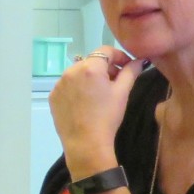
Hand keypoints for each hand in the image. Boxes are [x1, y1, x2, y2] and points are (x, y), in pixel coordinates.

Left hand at [48, 48, 143, 175]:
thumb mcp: (122, 93)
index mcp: (90, 67)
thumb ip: (131, 72)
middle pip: (91, 61)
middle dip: (105, 68)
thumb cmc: (107, 117)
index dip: (119, 56)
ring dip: (90, 78)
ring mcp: (59, 83)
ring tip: (99, 94)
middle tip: (115, 83)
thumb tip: (140, 60)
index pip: (105, 50)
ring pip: (78, 73)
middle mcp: (71, 70)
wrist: (86, 143)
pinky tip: (85, 103)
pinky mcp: (53, 96)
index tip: (127, 67)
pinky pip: (67, 85)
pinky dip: (77, 88)